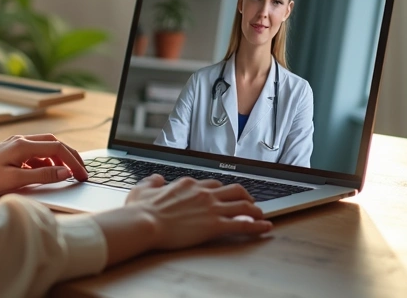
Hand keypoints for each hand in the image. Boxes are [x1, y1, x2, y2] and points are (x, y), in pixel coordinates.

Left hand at [0, 133, 88, 195]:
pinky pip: (36, 154)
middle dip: (71, 157)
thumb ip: (42, 176)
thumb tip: (65, 173)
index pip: (58, 148)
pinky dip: (46, 163)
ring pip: (46, 147)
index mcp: (24, 145)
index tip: (83, 176)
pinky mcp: (12, 151)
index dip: (74, 162)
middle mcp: (21, 140)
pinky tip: (47, 174)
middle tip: (82, 173)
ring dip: (59, 159)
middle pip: (55, 143)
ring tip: (68, 175)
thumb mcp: (15, 180)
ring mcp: (16, 144)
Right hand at [125, 175, 271, 249]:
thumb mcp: (141, 190)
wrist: (145, 223)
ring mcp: (211, 208)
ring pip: (243, 204)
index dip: (220, 191)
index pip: (211, 184)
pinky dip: (257, 226)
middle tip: (248, 202)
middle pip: (233, 190)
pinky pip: (243, 224)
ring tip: (261, 215)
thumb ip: (151, 182)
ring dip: (255, 209)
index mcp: (188, 184)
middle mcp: (203, 193)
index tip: (222, 196)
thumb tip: (156, 178)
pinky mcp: (215, 225)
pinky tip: (265, 227)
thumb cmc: (141, 210)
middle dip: (244, 195)